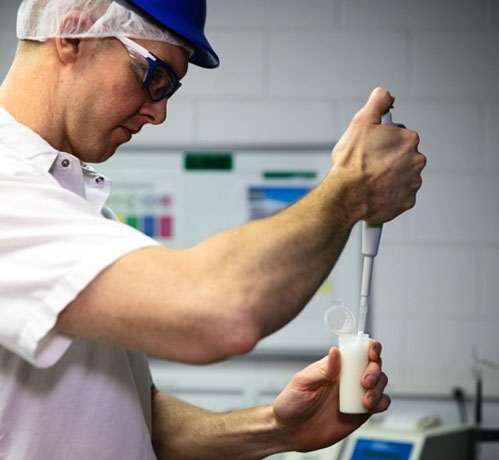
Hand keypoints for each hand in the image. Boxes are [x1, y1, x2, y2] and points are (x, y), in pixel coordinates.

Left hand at [272, 341, 388, 452]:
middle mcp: (348, 377)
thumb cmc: (292, 403)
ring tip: (365, 400)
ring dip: (378, 388)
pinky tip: (372, 406)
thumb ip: (322, 370)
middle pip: (374, 365)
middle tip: (365, 382)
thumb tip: (335, 352)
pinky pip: (380, 403)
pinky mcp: (359, 412)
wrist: (290, 431)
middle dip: (375, 370)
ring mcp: (355, 394)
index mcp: (335, 365)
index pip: (358, 349)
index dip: (370, 348)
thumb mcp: (302, 382)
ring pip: (380, 383)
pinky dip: (382, 403)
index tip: (370, 355)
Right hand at [331, 87, 425, 223]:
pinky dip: (389, 195)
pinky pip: (400, 196)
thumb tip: (385, 94)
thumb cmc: (351, 162)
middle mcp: (416, 161)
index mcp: (408, 140)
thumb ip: (377, 102)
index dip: (383, 143)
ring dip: (389, 178)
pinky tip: (374, 193)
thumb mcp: (360, 122)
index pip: (400, 138)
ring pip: (402, 177)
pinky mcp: (407, 202)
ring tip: (369, 181)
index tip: (371, 149)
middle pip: (403, 158)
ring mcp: (412, 183)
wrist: (346, 195)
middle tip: (368, 165)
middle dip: (389, 161)